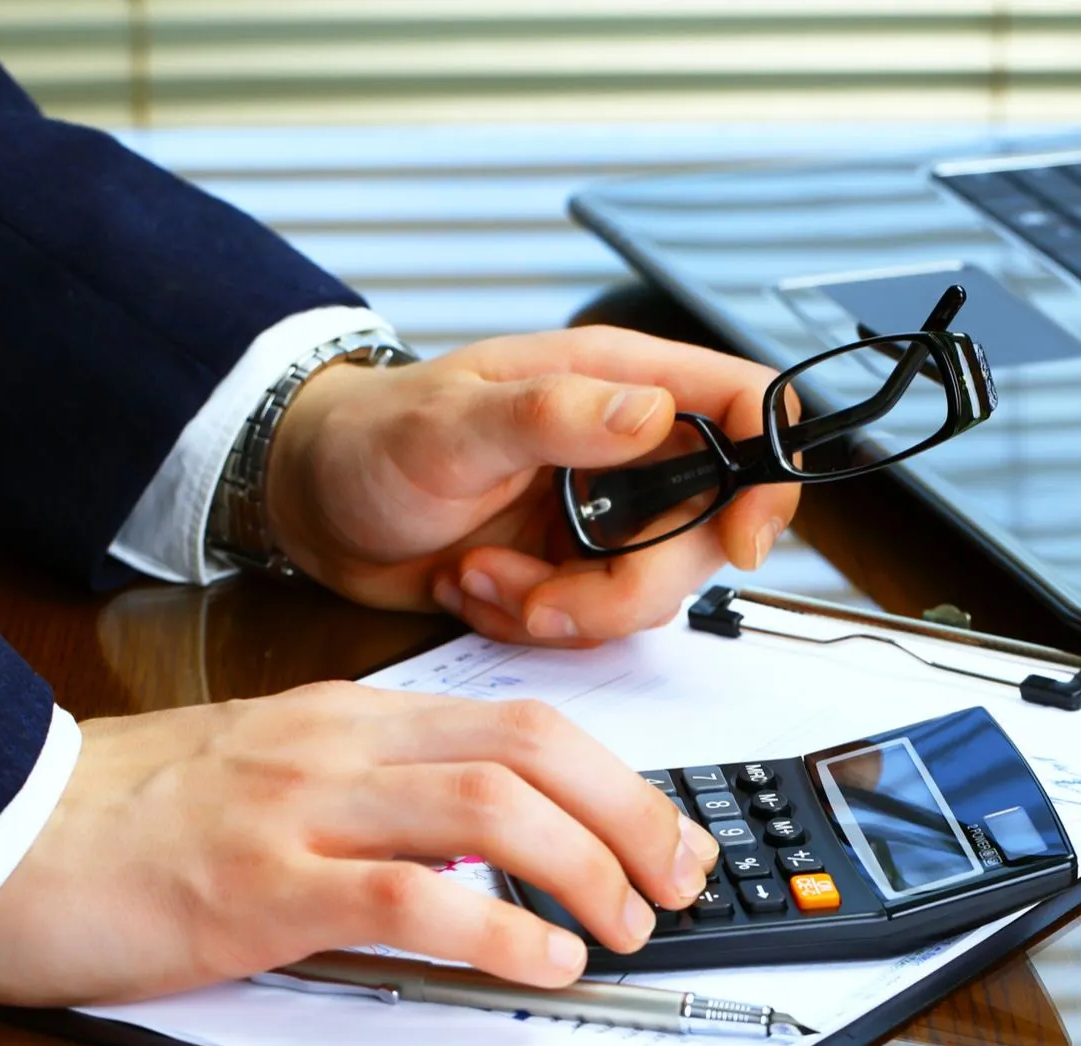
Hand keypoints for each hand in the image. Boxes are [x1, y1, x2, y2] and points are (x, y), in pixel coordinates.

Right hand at [0, 682, 719, 1006]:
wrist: (8, 830)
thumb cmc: (140, 812)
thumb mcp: (282, 771)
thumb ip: (383, 793)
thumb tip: (485, 848)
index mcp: (356, 717)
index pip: (522, 722)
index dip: (620, 777)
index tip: (671, 834)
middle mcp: (343, 745)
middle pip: (530, 750)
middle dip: (631, 814)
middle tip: (678, 879)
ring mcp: (302, 809)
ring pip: (488, 809)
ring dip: (583, 870)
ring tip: (623, 927)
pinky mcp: (259, 887)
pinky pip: (406, 898)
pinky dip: (495, 928)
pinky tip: (539, 961)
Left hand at [265, 326, 801, 643]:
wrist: (313, 506)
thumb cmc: (371, 438)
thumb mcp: (454, 422)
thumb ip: (554, 415)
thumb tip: (649, 413)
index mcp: (618, 385)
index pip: (745, 408)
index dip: (768, 474)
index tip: (738, 542)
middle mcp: (625, 452)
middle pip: (709, 532)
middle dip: (630, 586)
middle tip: (543, 594)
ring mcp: (603, 519)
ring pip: (654, 593)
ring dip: (566, 611)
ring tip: (482, 579)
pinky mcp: (573, 573)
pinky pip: (597, 625)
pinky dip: (532, 625)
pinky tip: (474, 587)